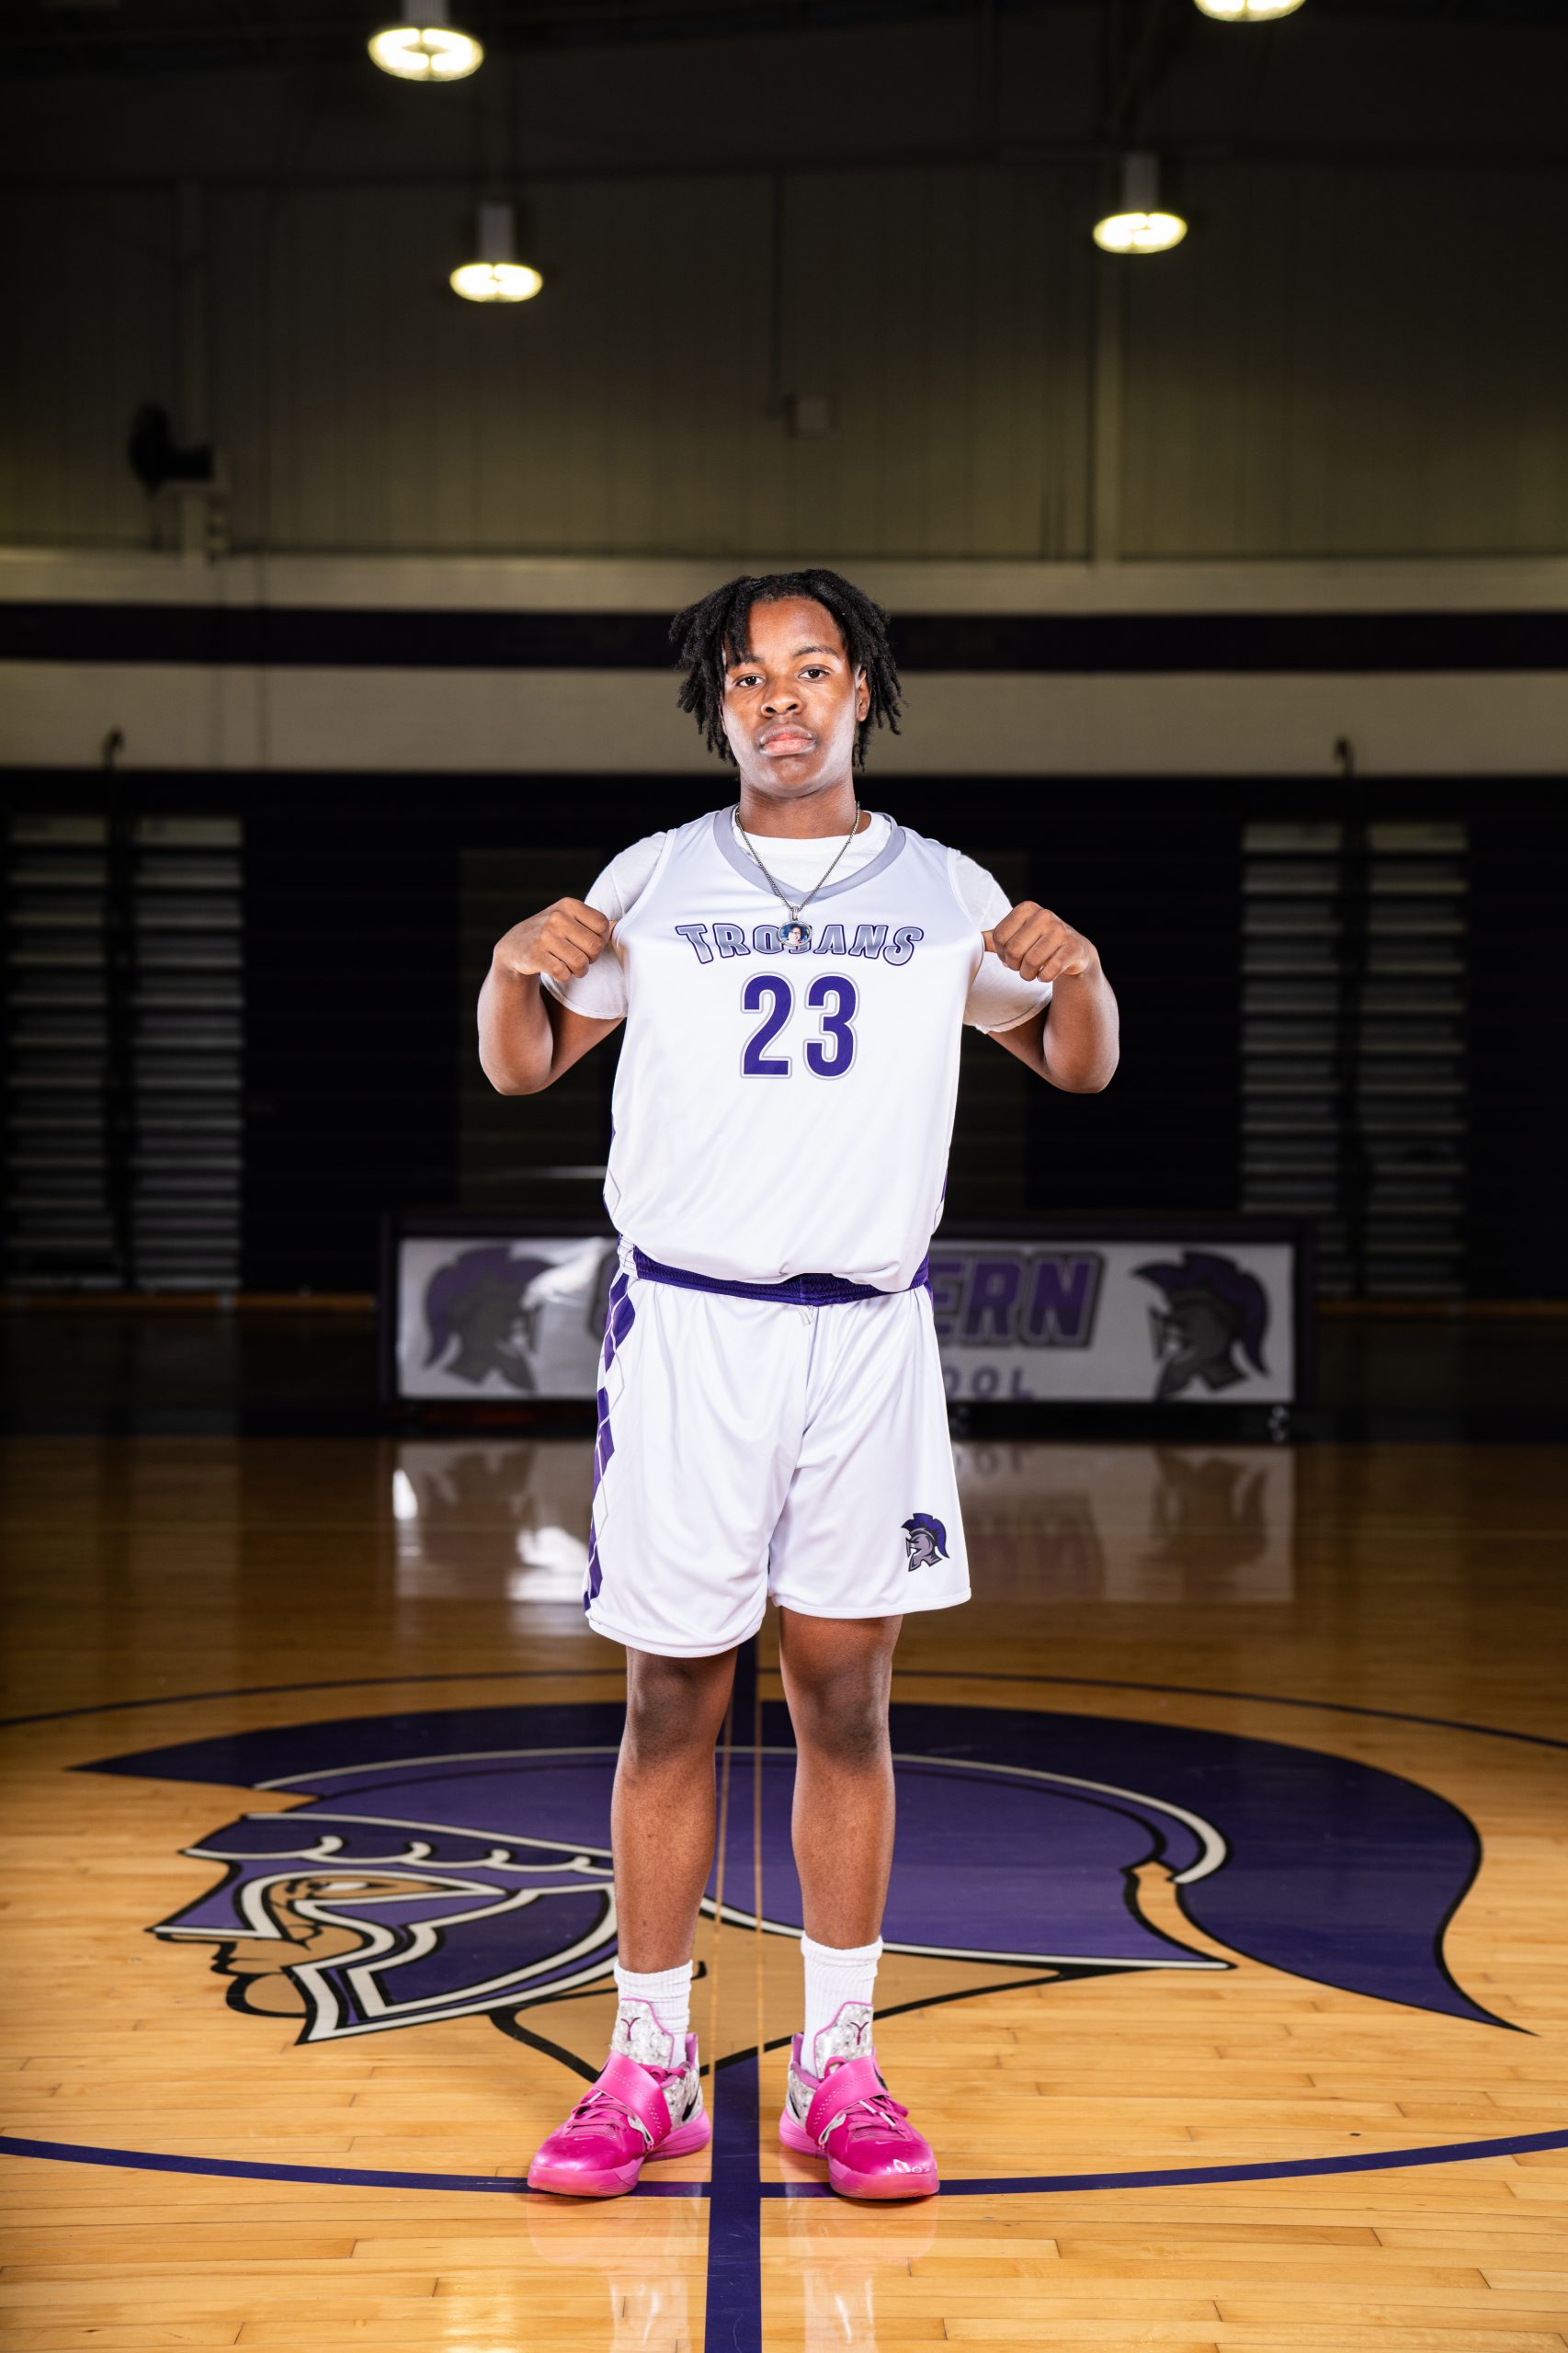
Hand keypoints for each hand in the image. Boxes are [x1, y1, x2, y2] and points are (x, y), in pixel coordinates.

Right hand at [494, 898, 612, 986]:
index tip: (588, 944)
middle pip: (595, 947)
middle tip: (580, 958)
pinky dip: (564, 977)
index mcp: (569, 905)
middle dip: (591, 958)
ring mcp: (544, 936)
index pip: (603, 926)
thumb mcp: (569, 919)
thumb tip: (618, 926)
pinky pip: (563, 974)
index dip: (601, 940)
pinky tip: (557, 970)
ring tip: (571, 966)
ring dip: (579, 971)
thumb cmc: (551, 933)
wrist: (515, 946)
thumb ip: (593, 922)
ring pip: (581, 963)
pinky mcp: (535, 955)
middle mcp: (557, 917)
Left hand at [982, 903, 1096, 983]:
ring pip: (1031, 962)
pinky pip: (1049, 971)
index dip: (1001, 953)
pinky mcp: (1073, 947)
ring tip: (1033, 971)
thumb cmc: (1039, 942)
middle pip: (1013, 950)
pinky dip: (1044, 978)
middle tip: (1021, 966)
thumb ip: (995, 938)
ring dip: (1028, 974)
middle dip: (1014, 965)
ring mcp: (1061, 930)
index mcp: (1026, 909)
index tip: (1010, 956)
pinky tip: (1047, 972)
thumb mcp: (1018, 935)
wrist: (1073, 950)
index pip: (999, 937)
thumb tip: (972, 940)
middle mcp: (1044, 915)